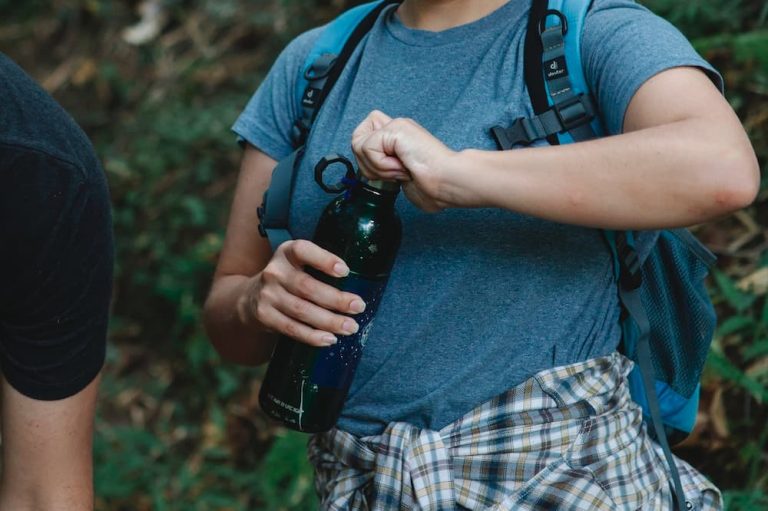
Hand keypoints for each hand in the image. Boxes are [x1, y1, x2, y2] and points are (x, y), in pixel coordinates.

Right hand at [238, 240, 366, 346]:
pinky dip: (313, 336)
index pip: (303, 250)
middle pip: (307, 287)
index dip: (324, 260)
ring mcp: (267, 295)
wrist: (249, 298)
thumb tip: (358, 285)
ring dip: (329, 321)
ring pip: (302, 310)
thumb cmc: (288, 280)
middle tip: (359, 307)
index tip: (345, 271)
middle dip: (336, 299)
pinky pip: (292, 328)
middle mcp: (274, 271)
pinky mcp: (264, 316)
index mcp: (287, 253)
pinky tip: (330, 339)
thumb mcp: (297, 264)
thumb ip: (319, 268)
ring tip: (350, 327)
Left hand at [351, 110, 456, 211]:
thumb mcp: (401, 178)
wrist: (448, 182)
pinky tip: (401, 168)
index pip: (364, 135)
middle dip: (367, 163)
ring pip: (358, 144)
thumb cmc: (434, 186)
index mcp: (399, 138)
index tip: (387, 173)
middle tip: (391, 173)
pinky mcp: (395, 128)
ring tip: (399, 172)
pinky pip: (368, 148)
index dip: (367, 156)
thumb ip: (385, 168)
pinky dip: (382, 165)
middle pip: (356, 138)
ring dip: (376, 167)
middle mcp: (396, 127)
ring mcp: (396, 125)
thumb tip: (367, 172)